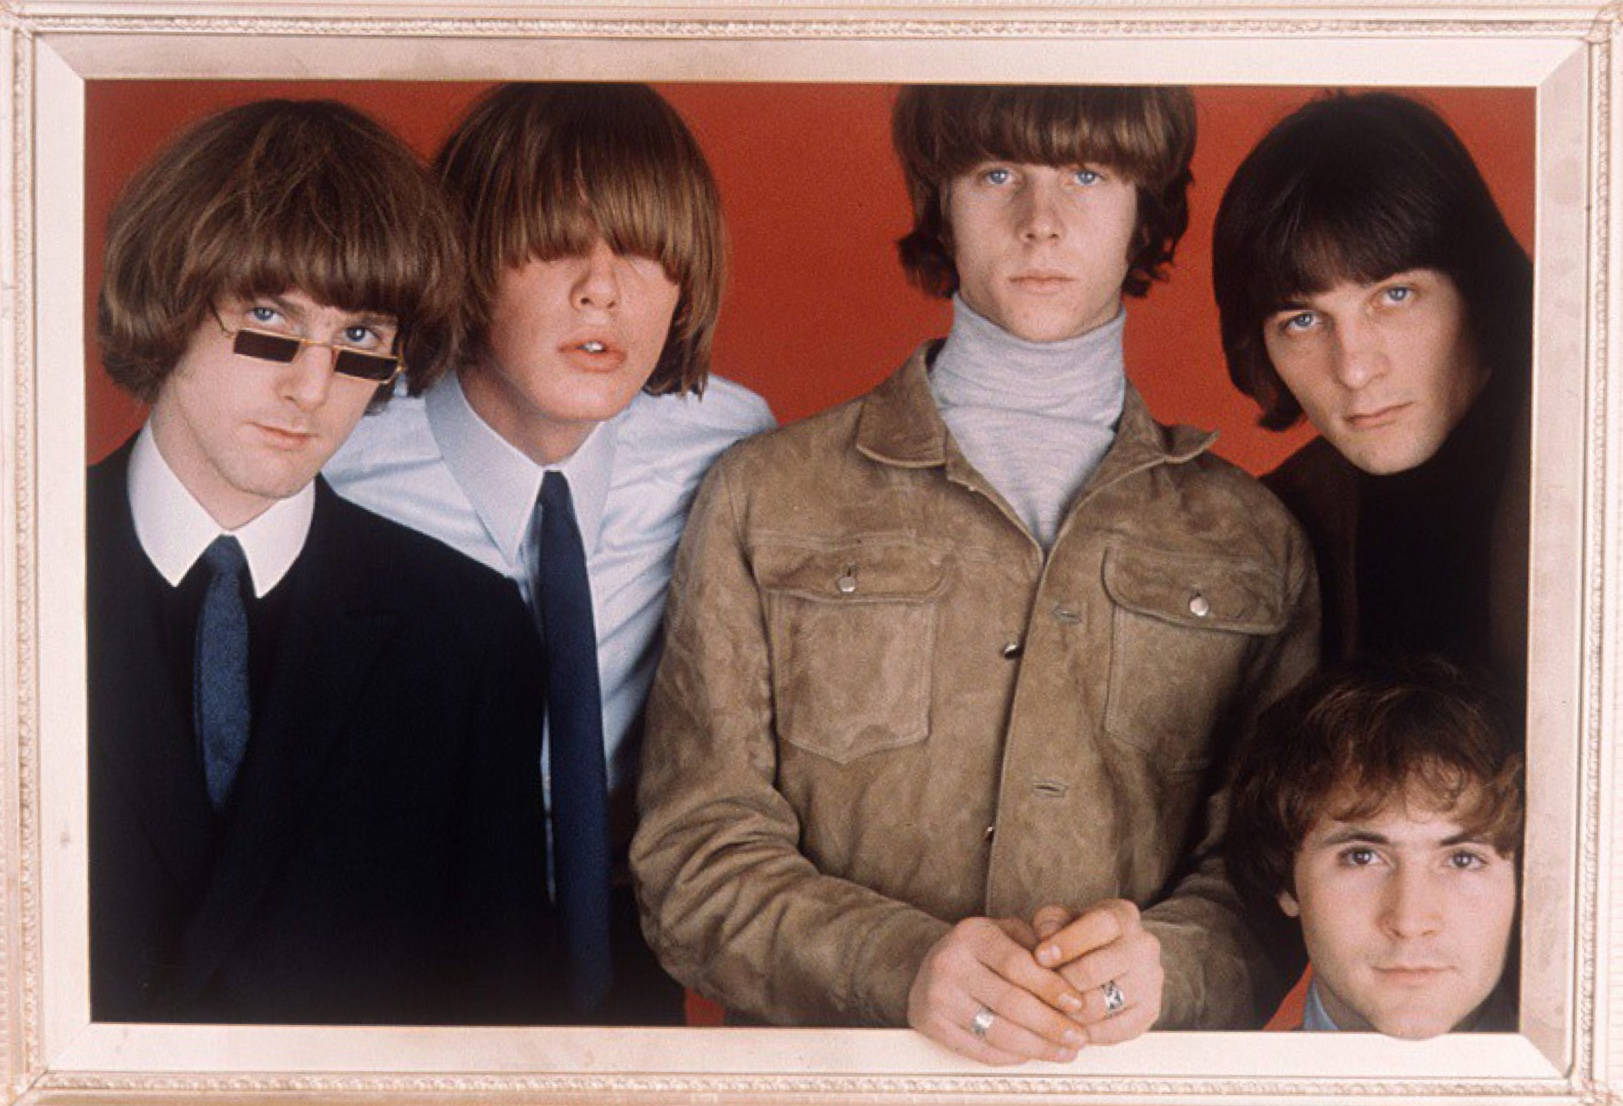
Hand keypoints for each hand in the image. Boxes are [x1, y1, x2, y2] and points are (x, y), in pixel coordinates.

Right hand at [906, 916, 1087, 1064]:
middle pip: (1011, 1002)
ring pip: (998, 1031)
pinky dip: (1011, 1057)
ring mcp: (938, 996)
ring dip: (1037, 1047)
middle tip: (1078, 1037)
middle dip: (1051, 1024)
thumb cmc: (980, 951)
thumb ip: (1038, 944)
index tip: (1079, 1004)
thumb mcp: (1006, 932)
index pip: (1018, 965)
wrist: (927, 967)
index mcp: (972, 934)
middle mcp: (950, 963)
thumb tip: (1074, 972)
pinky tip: (1032, 1054)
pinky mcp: (930, 1024)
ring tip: (1064, 1052)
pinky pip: (980, 1050)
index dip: (1051, 988)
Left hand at [1030, 899, 1162, 1043]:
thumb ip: (1050, 922)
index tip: (1040, 957)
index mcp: (1123, 916)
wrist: (1115, 961)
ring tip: (1048, 1010)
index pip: (1100, 926)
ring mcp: (1151, 981)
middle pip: (1096, 970)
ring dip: (1069, 1011)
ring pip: (1102, 1004)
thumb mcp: (1064, 920)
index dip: (1067, 942)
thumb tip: (1044, 939)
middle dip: (1061, 982)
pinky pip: (1114, 1031)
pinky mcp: (1151, 1011)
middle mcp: (1145, 946)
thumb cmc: (1080, 938)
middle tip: (1039, 991)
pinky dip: (1087, 1033)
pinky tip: (1068, 1027)